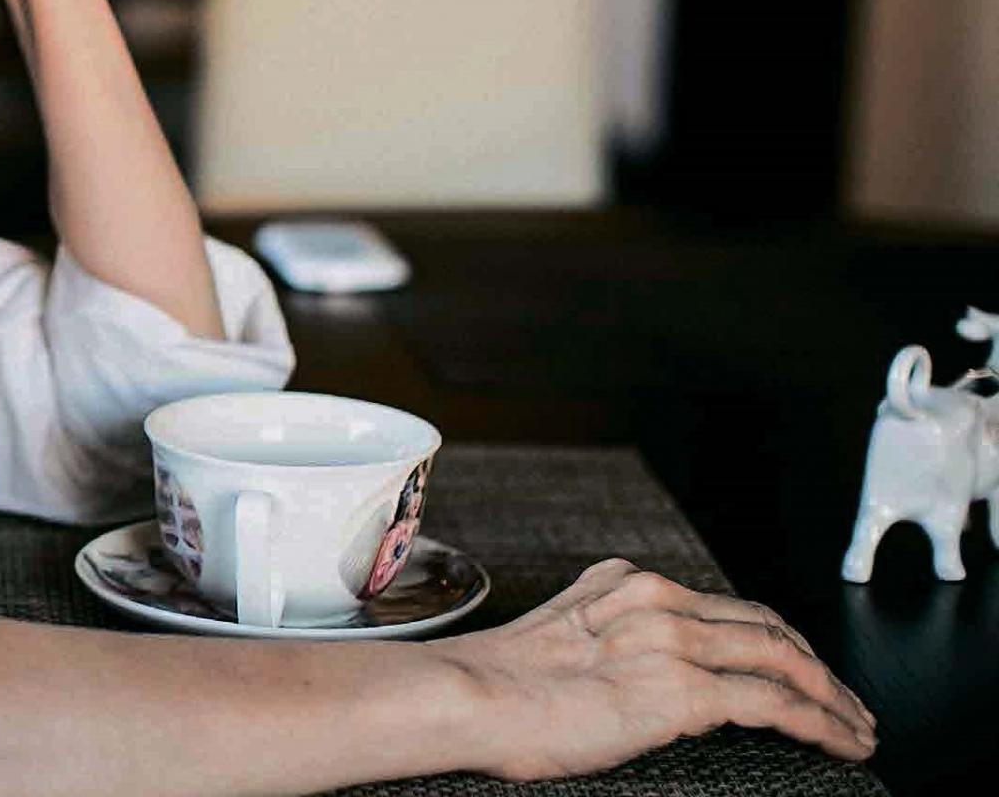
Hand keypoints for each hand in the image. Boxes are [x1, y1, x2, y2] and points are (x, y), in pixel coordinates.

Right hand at [435, 558, 876, 779]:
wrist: (467, 697)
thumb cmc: (496, 685)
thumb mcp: (561, 635)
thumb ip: (609, 634)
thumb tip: (640, 669)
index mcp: (628, 583)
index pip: (727, 606)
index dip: (777, 639)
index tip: (801, 668)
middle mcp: (658, 600)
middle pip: (768, 626)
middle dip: (818, 666)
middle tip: (847, 703)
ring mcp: (673, 641)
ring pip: (784, 660)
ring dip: (834, 697)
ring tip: (858, 728)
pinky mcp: (681, 691)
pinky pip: (776, 703)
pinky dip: (822, 722)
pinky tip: (841, 741)